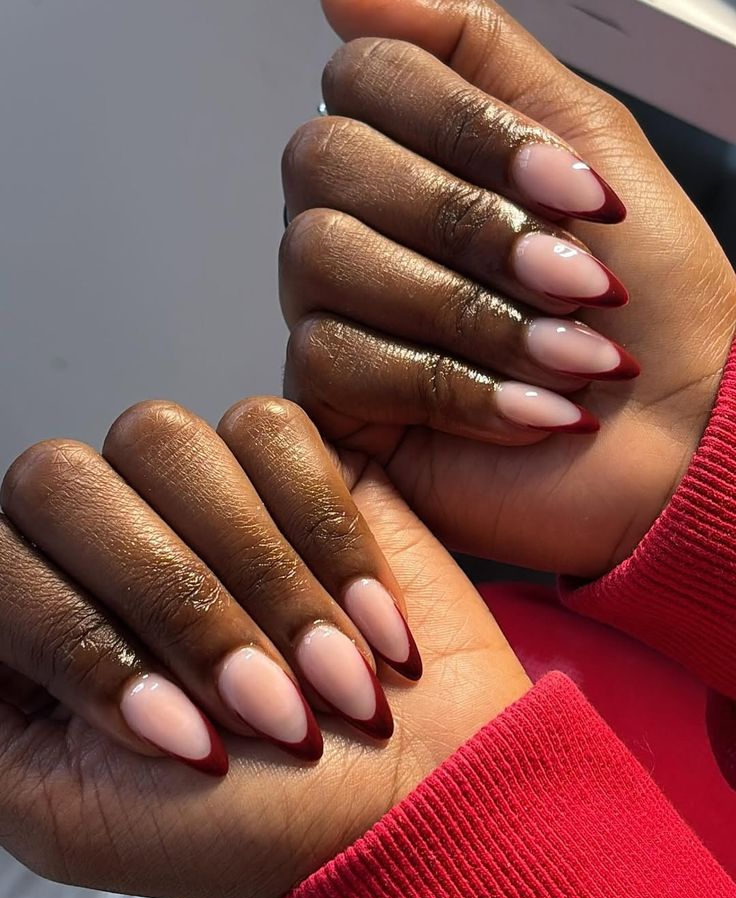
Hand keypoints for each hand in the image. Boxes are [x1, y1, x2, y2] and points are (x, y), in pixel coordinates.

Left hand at [0, 397, 528, 897]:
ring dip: (262, 578)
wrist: (410, 801)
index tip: (188, 739)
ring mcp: (201, 487)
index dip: (89, 646)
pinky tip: (370, 622)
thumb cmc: (249, 820)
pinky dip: (327, 532)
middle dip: (179, 606)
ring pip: (172, 445)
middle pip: (67, 481)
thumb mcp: (63, 809)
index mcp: (38, 609)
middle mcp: (108, 530)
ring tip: (331, 674)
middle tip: (267, 707)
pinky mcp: (295, 463)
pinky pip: (273, 431)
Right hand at [280, 0, 735, 577]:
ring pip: (325, 258)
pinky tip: (525, 409)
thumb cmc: (649, 301)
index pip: (368, 76)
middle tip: (570, 277)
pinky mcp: (331, 394)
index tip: (571, 189)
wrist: (672, 433)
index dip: (467, 128)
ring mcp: (333, 307)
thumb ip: (475, 50)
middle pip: (327, 162)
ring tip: (564, 352)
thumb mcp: (585, 138)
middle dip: (468, 223)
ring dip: (469, 309)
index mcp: (411, 154)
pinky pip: (334, 357)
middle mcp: (356, 222)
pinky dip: (451, 384)